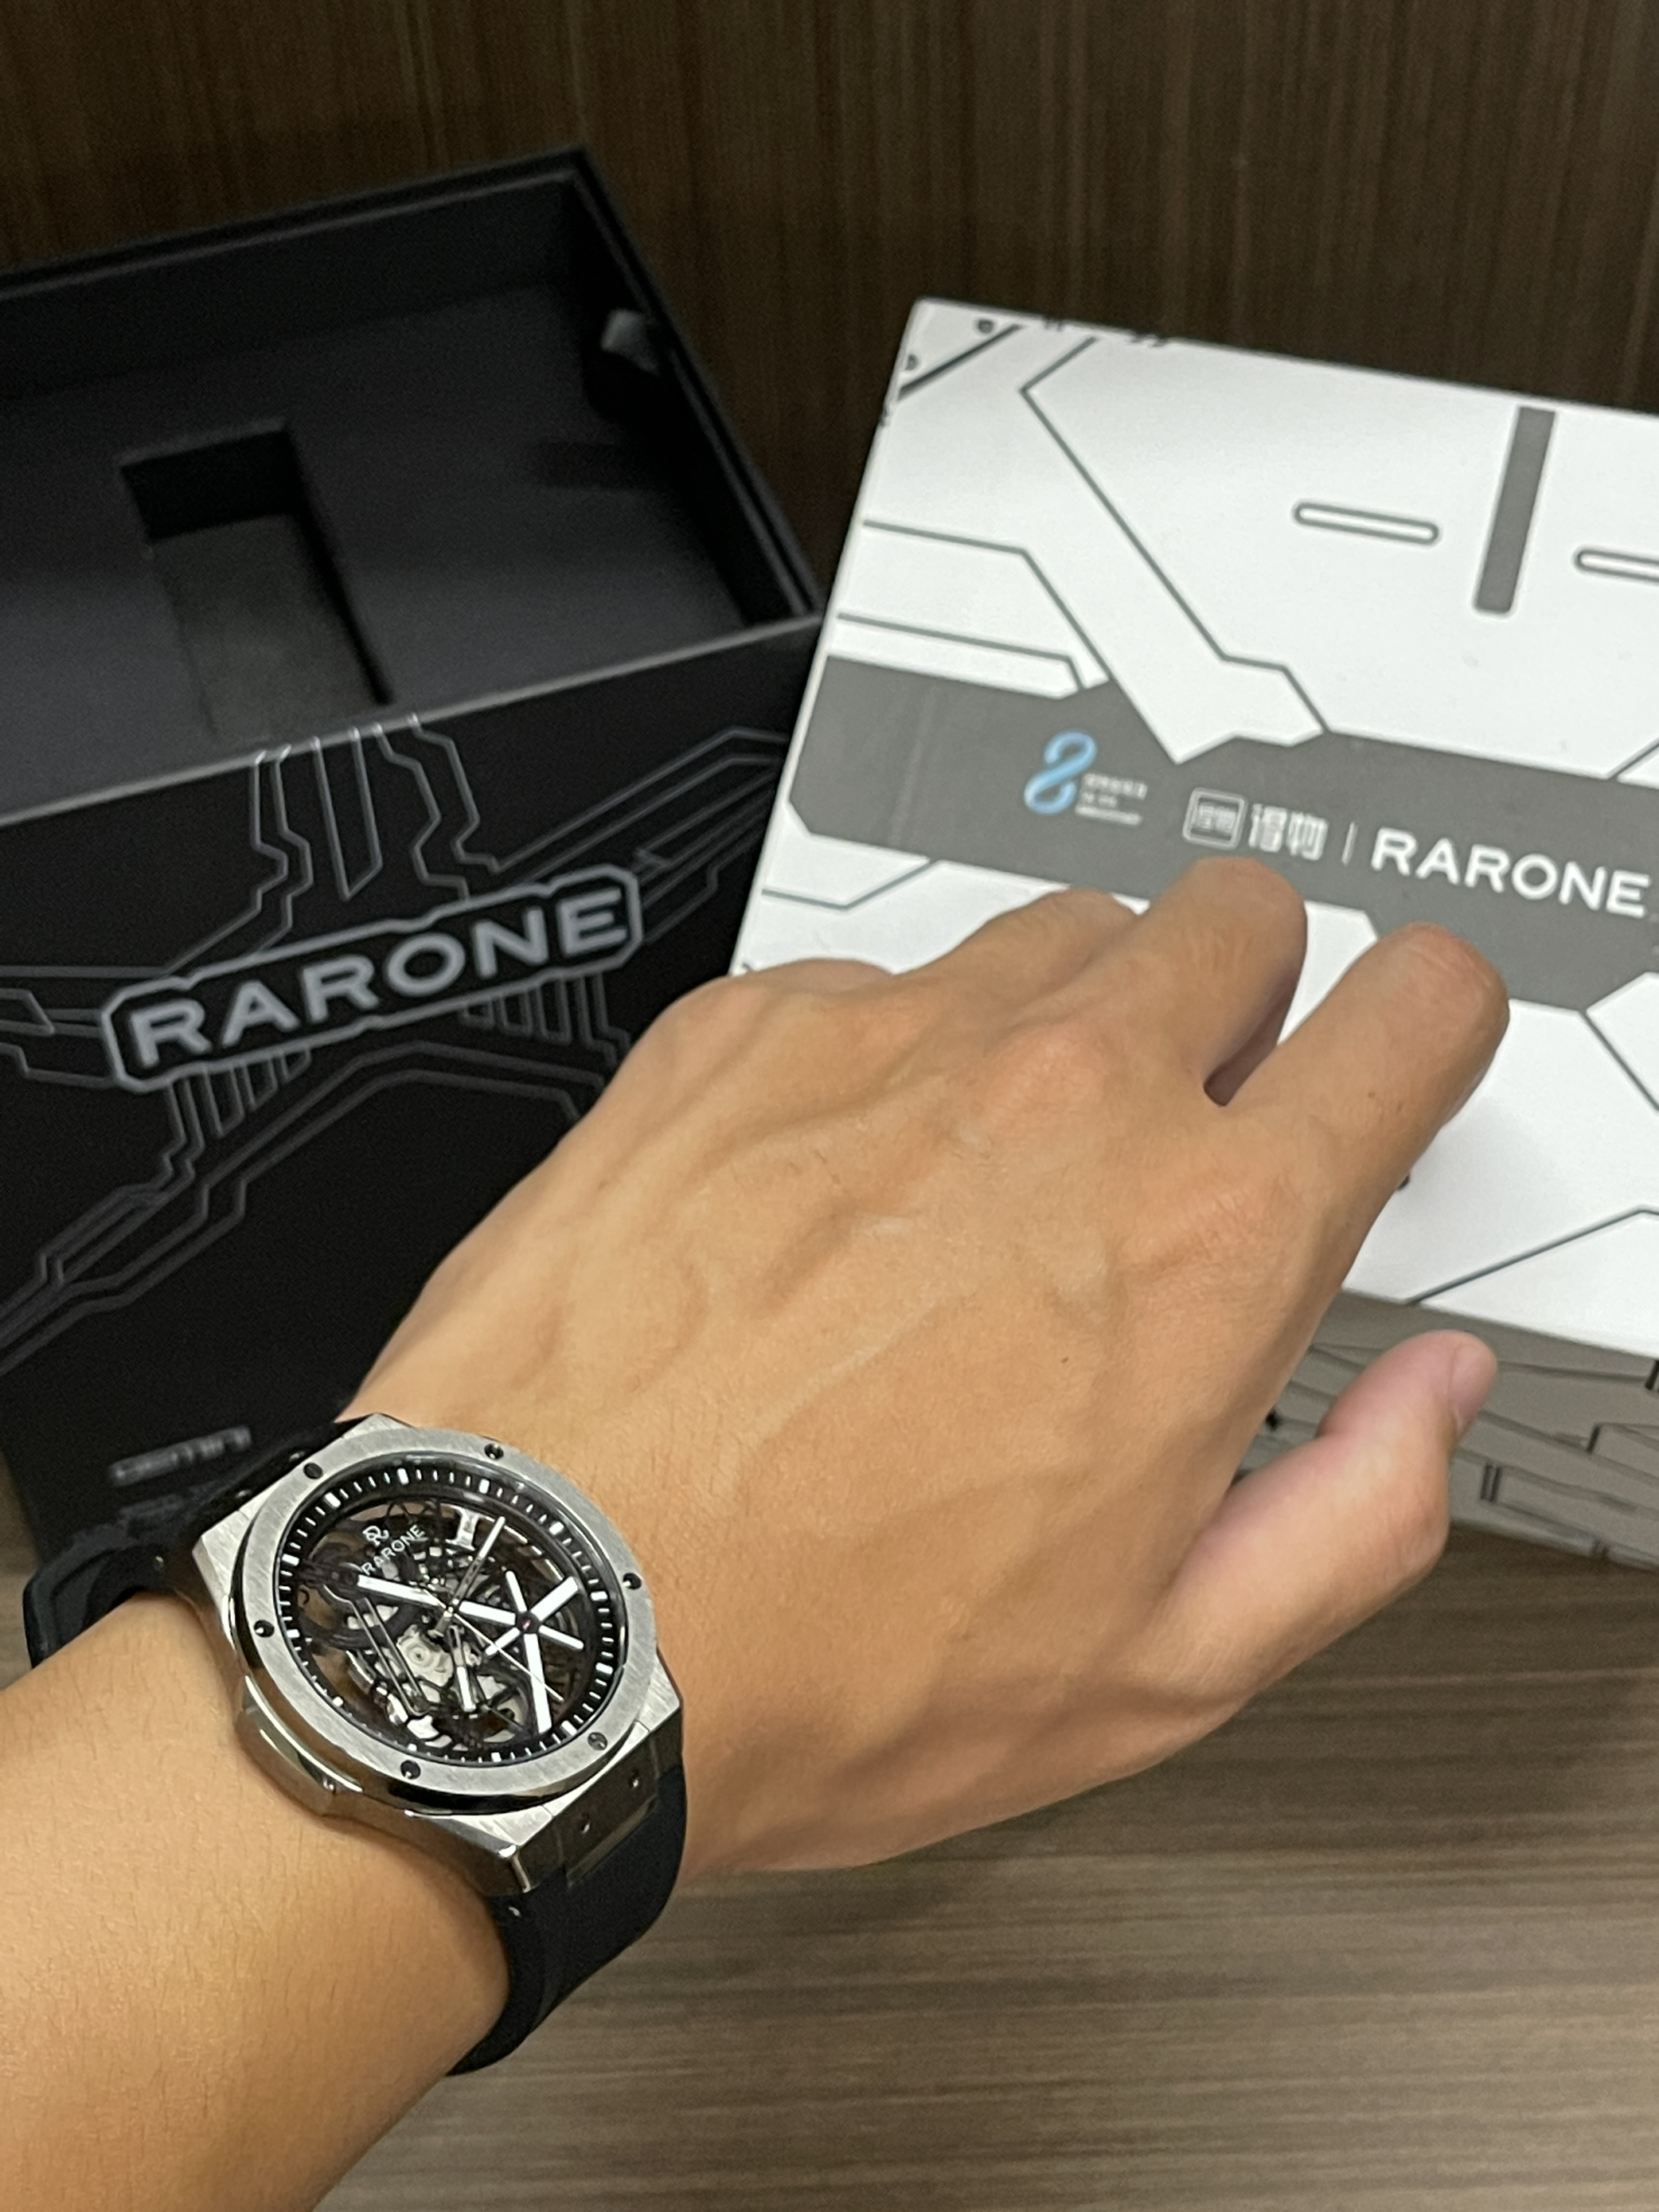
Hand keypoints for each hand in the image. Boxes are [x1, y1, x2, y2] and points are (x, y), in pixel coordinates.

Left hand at [351, 860, 1506, 1877]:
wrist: (535, 1615)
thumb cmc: (820, 1654)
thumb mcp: (1157, 1668)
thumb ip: (1353, 1513)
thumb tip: (1421, 1398)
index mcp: (1204, 1239)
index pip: (1415, 1009)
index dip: (1424, 1025)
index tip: (1388, 1058)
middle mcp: (1063, 1095)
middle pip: (1239, 915)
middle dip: (1242, 1000)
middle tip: (1180, 1121)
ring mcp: (893, 1037)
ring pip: (1061, 926)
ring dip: (1065, 1018)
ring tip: (988, 1172)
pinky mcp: (743, 1028)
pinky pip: (870, 978)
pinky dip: (880, 1057)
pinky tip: (824, 1193)